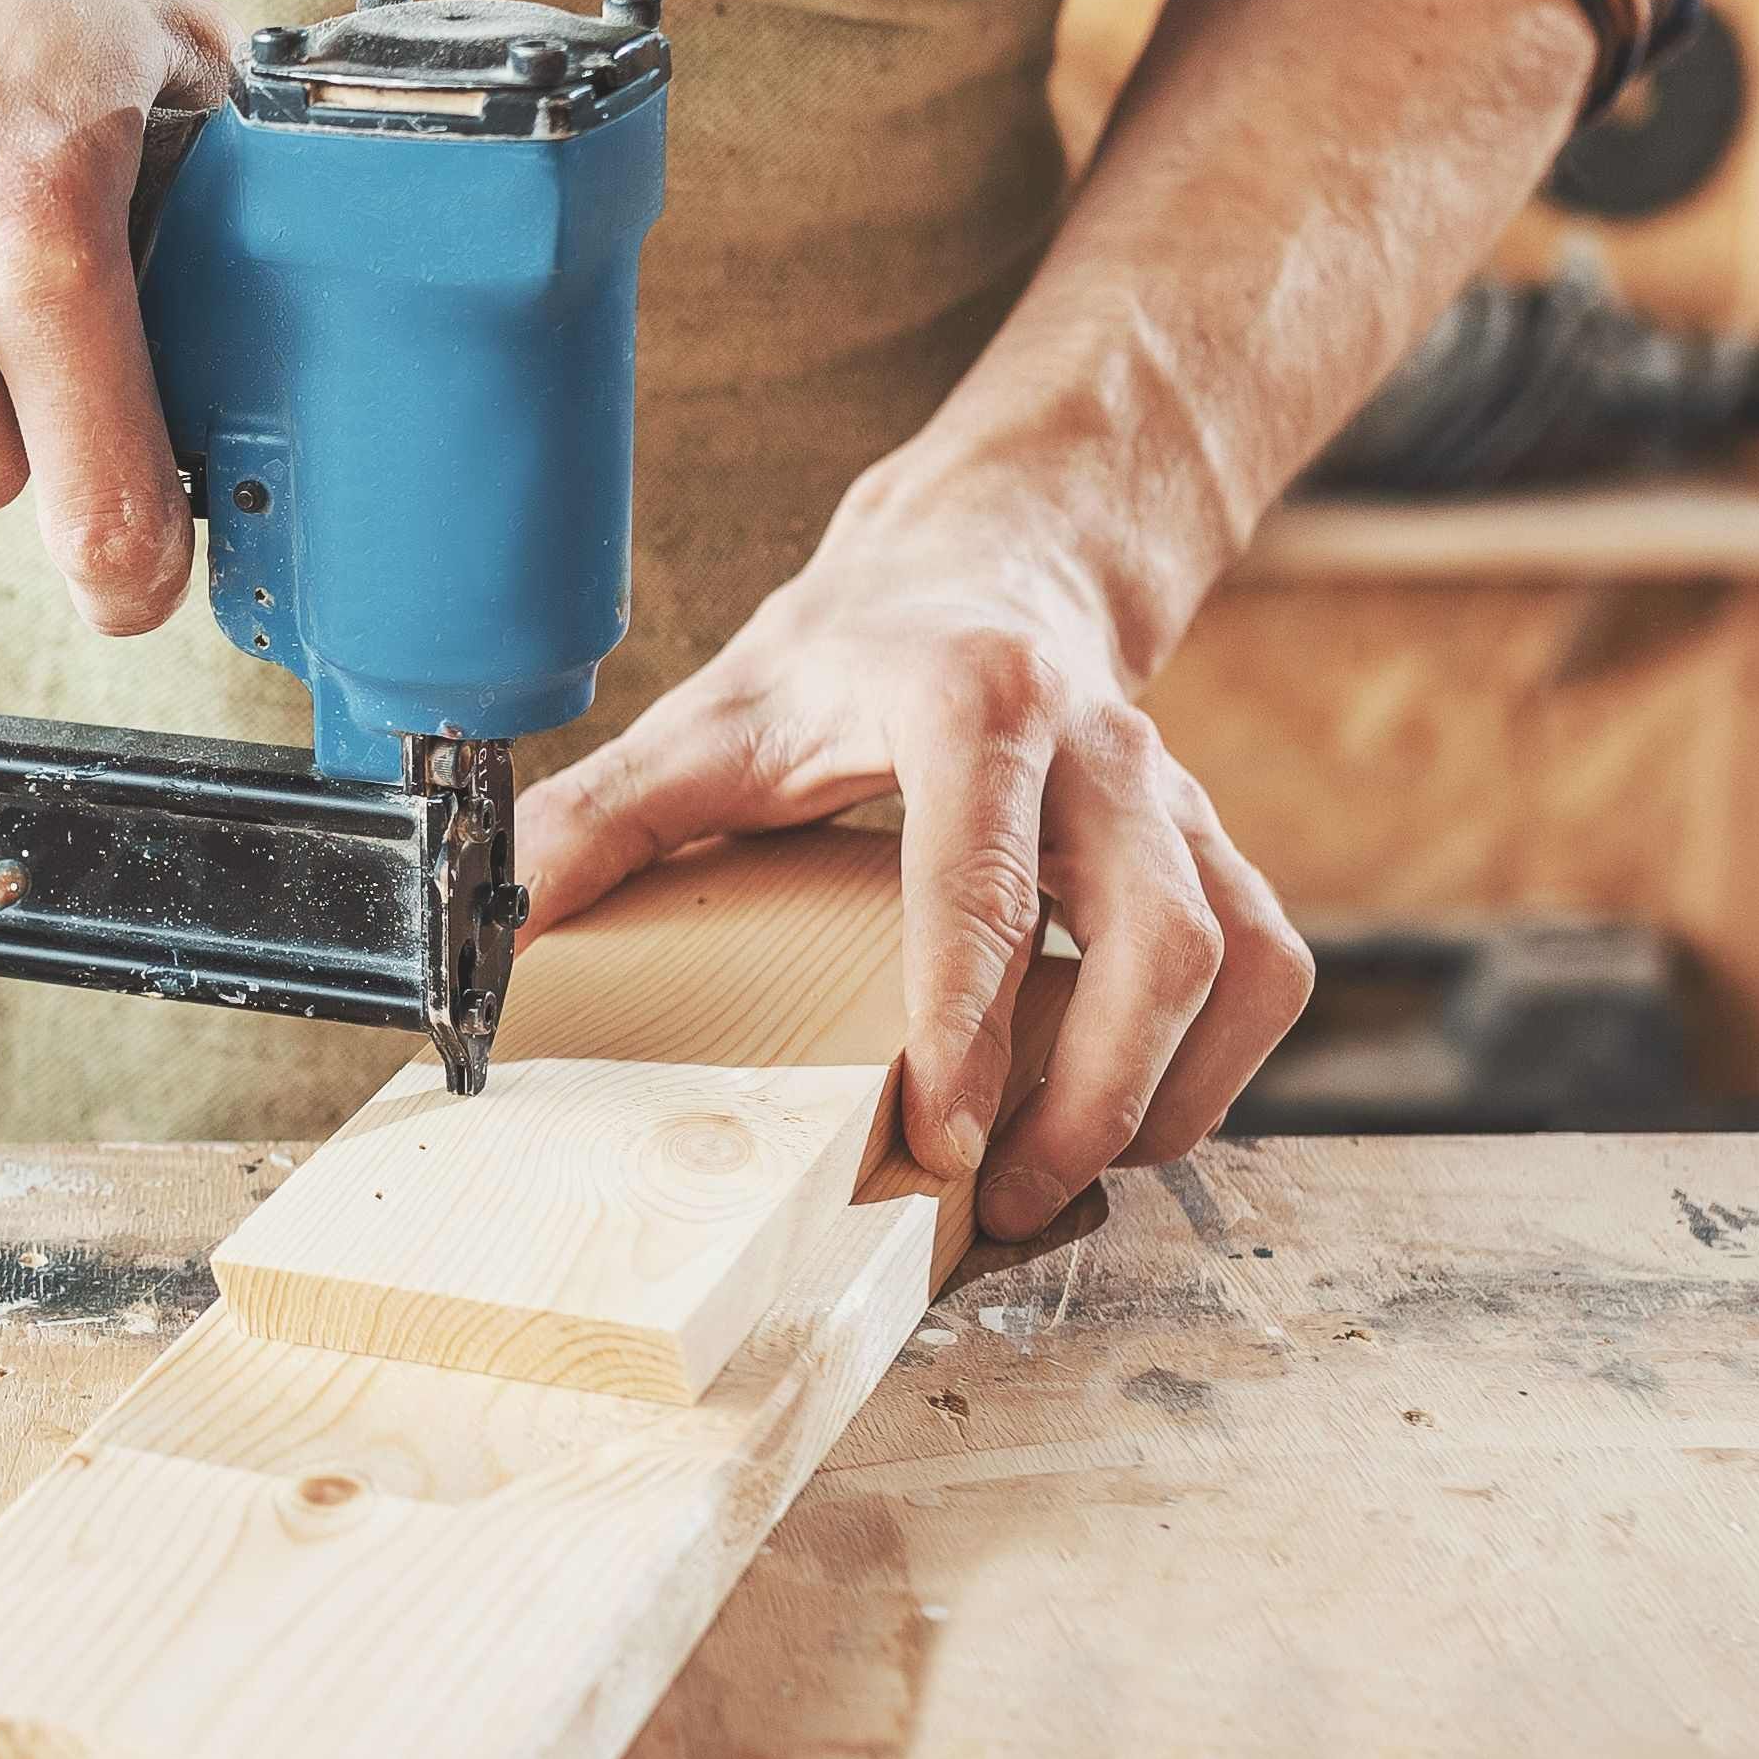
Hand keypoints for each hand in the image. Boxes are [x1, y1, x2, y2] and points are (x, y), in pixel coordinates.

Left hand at [515, 466, 1315, 1238]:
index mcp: (964, 704)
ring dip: (1162, 1097)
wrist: (987, 562)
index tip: (942, 1132)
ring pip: (1236, 960)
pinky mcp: (1214, 845)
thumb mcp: (711, 718)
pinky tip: (1126, 1121)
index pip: (978, 874)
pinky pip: (1269, 968)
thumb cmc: (845, 656)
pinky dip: (1214, 1069)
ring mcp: (1175, 798)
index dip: (968, 1015)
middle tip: (1005, 1196)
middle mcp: (1099, 748)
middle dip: (1096, 1091)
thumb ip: (601, 822)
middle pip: (1160, 936)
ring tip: (1063, 1185)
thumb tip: (489, 932)